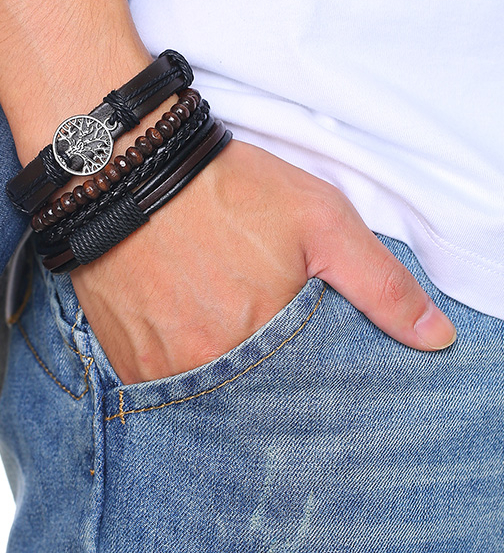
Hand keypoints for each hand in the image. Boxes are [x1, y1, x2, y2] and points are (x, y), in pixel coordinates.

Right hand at [69, 139, 456, 384]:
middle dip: (257, 364)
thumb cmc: (225, 188)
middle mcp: (205, 366)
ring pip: (204, 389)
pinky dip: (176, 358)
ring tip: (211, 310)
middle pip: (249, 392)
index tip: (289, 335)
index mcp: (260, 342)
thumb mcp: (320, 219)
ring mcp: (157, 366)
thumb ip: (381, 284)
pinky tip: (179, 315)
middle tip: (244, 313)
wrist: (124, 165)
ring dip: (215, 362)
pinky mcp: (123, 356)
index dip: (302, 366)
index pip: (302, 391)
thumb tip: (435, 339)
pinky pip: (159, 382)